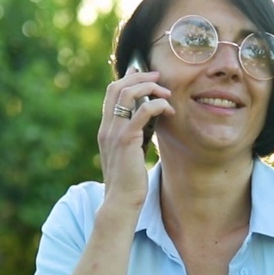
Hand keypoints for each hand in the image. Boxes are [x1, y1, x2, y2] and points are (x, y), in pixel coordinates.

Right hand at [96, 67, 172, 208]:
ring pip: (128, 93)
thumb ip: (132, 135)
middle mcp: (106, 127)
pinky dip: (157, 104)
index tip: (143, 73)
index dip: (127, 78)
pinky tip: (168, 110)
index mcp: (105, 128)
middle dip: (139, 77)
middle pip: (117, 86)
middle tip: (159, 77)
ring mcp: (114, 132)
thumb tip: (147, 121)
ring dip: (149, 87)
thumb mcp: (128, 152)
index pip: (111, 92)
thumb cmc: (128, 180)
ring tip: (166, 93)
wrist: (121, 201)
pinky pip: (142, 111)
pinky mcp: (127, 140)